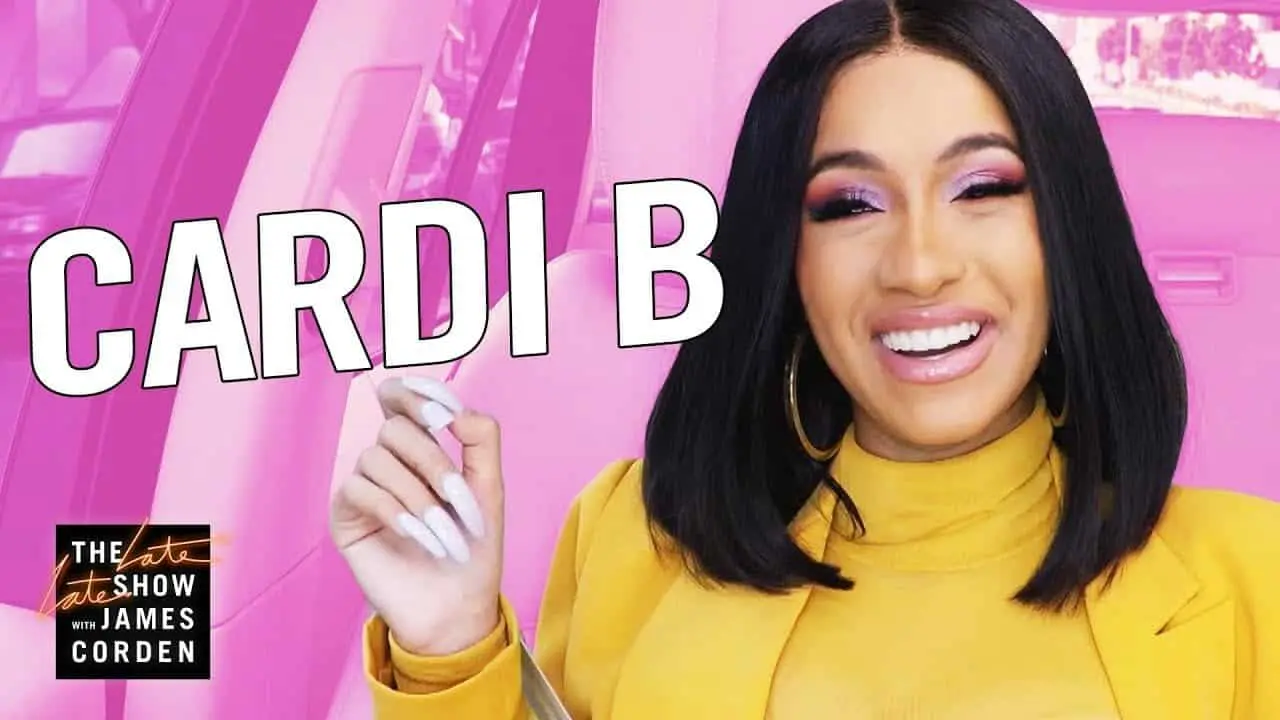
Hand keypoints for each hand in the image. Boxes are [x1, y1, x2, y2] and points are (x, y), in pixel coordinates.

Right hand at [330, 376, 503, 655]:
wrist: (456, 607)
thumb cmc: (473, 548)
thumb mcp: (490, 487)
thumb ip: (481, 438)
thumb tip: (453, 408)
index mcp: (421, 448)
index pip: (400, 398)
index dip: (414, 393)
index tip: (443, 413)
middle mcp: (388, 461)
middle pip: (396, 428)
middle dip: (435, 465)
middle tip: (461, 502)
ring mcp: (364, 487)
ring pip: (376, 458)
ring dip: (419, 499)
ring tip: (445, 536)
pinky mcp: (345, 516)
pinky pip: (358, 490)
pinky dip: (394, 512)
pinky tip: (418, 538)